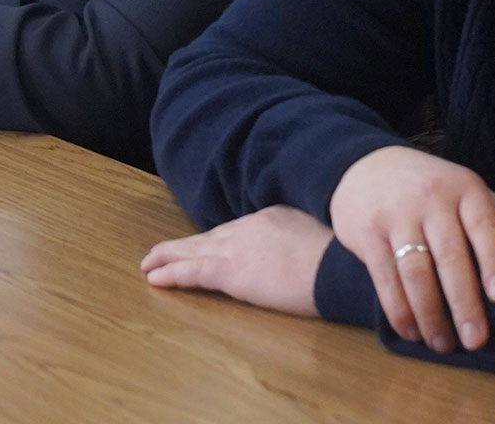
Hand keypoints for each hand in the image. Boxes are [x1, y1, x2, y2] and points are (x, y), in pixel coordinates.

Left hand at [141, 205, 332, 316]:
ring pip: (194, 251)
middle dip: (184, 245)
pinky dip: (171, 274)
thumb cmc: (346, 261)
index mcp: (273, 216)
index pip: (236, 229)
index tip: (202, 245)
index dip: (216, 239)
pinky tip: (154, 278)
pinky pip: (193, 272)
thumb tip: (306, 251)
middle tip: (160, 251)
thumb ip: (305, 241)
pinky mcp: (233, 273)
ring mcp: (239, 248)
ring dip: (168, 257)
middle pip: (210, 237)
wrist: (343, 267)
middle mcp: (250, 227)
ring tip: (148, 264)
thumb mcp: (326, 238)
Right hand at [328, 145, 494, 353]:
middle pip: (449, 257)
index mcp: (464, 189)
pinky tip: (411, 331)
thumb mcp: (470, 193)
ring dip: (430, 315)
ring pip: (414, 272)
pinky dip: (399, 310)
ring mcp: (394, 215)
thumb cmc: (432, 189)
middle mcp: (429, 199)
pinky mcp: (365, 233)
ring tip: (443, 344)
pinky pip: (384, 278)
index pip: (484, 226)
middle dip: (464, 303)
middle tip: (477, 341)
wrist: (365, 166)